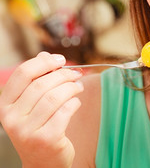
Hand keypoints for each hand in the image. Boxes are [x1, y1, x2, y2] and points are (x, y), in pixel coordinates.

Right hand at [0, 52, 83, 167]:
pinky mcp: (46, 139)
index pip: (22, 74)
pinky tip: (76, 103)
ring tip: (78, 87)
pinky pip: (65, 111)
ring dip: (72, 87)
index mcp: (5, 105)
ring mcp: (27, 131)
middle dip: (64, 75)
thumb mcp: (31, 105)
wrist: (43, 162)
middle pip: (41, 84)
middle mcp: (12, 118)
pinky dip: (74, 103)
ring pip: (54, 97)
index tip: (60, 60)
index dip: (44, 62)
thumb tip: (46, 55)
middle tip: (76, 74)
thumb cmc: (39, 127)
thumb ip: (37, 80)